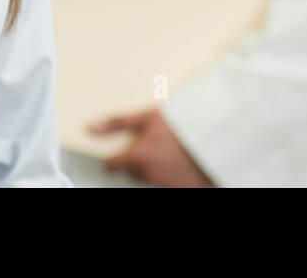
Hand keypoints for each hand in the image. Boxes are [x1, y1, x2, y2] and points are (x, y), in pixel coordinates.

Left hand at [91, 107, 214, 186]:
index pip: (112, 165)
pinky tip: (178, 162)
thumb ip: (117, 123)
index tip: (117, 152)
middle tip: (151, 144)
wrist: (217, 137)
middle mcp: (148, 175)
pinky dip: (170, 175)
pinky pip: (168, 183)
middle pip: (132, 172)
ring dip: (154, 167)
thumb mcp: (147, 116)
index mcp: (137, 157)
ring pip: (150, 178)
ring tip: (168, 150)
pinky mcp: (182, 189)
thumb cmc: (182, 123)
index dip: (113, 158)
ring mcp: (165, 184)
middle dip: (136, 161)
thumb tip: (90, 127)